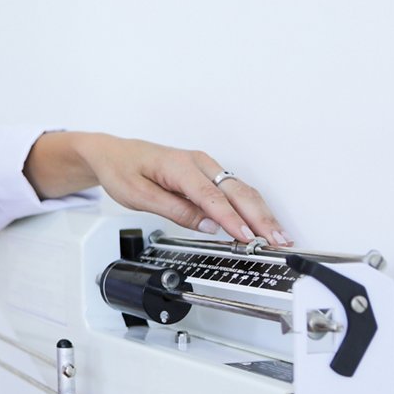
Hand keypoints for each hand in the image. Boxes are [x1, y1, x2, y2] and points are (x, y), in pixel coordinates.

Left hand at [25, 132, 292, 244]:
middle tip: (279, 241)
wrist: (113, 153)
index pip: (212, 197)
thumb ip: (174, 210)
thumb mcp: (138, 195)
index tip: (248, 238)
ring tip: (279, 236)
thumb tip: (207, 225)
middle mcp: (199, 163)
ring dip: (262, 213)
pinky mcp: (207, 174)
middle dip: (261, 218)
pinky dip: (251, 207)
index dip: (232, 220)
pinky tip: (261, 223)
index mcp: (180, 167)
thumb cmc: (122, 170)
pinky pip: (234, 190)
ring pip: (241, 190)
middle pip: (237, 192)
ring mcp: (206, 167)